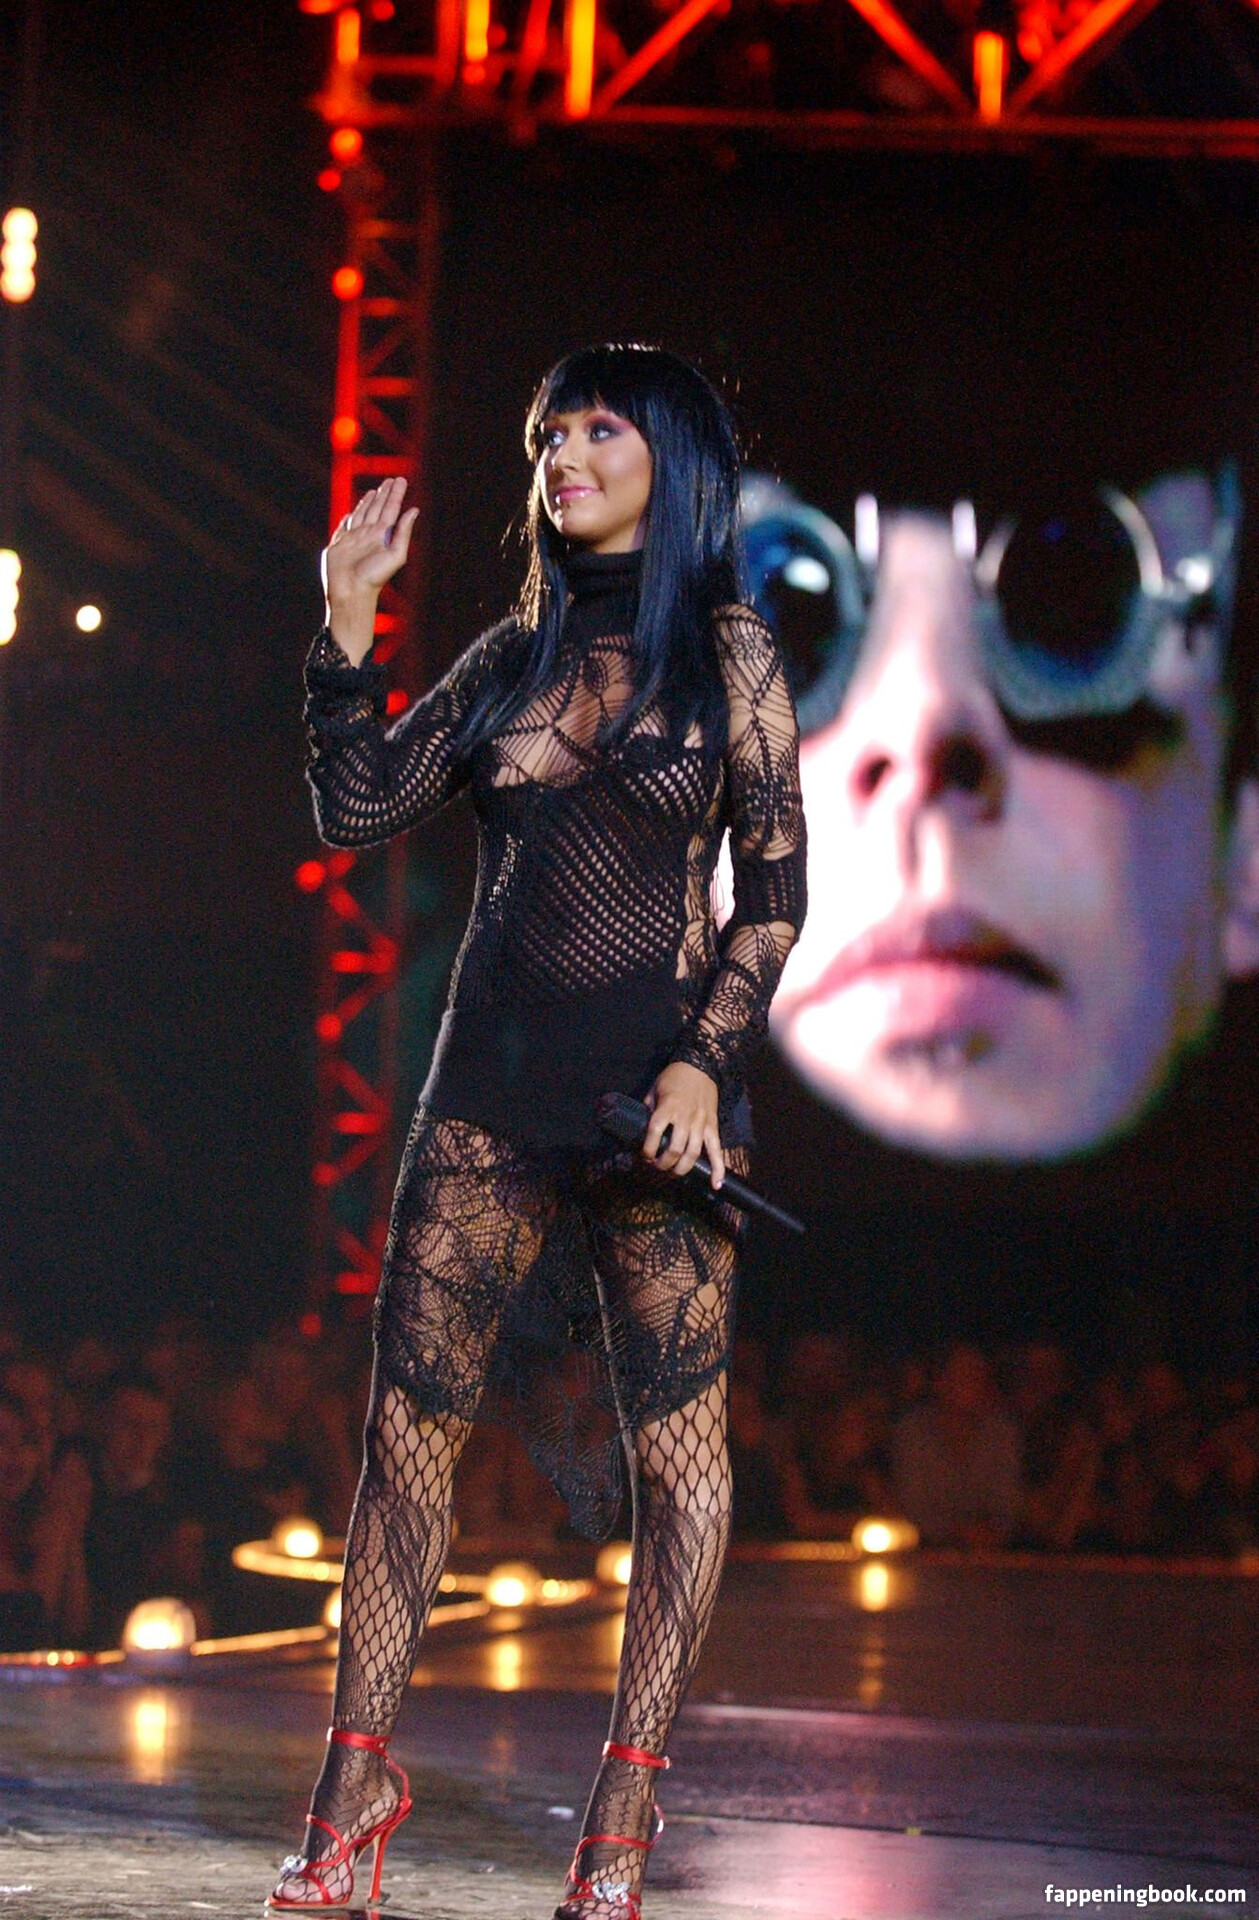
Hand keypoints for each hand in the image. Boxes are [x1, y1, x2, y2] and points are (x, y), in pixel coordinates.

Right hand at [322, 476, 418, 664]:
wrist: (351, 592)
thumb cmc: (374, 577)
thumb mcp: (395, 554)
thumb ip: (403, 532)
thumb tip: (414, 510)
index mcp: (383, 536)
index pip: (391, 510)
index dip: (395, 495)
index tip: (400, 480)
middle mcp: (369, 535)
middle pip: (378, 508)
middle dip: (385, 494)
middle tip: (392, 480)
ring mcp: (354, 539)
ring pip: (362, 514)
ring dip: (369, 501)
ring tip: (375, 490)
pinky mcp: (339, 544)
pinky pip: (345, 526)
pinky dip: (350, 517)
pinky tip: (354, 511)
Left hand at [641, 1061, 724, 1188]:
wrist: (700, 1066)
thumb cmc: (674, 1077)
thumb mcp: (654, 1089)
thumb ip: (648, 1108)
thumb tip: (640, 1126)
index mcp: (668, 1107)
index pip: (655, 1133)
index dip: (647, 1149)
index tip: (644, 1156)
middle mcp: (685, 1118)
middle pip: (674, 1150)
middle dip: (663, 1164)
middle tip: (656, 1167)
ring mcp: (701, 1124)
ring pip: (693, 1154)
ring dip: (681, 1169)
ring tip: (672, 1174)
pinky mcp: (713, 1127)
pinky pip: (717, 1150)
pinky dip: (719, 1169)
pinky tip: (716, 1184)